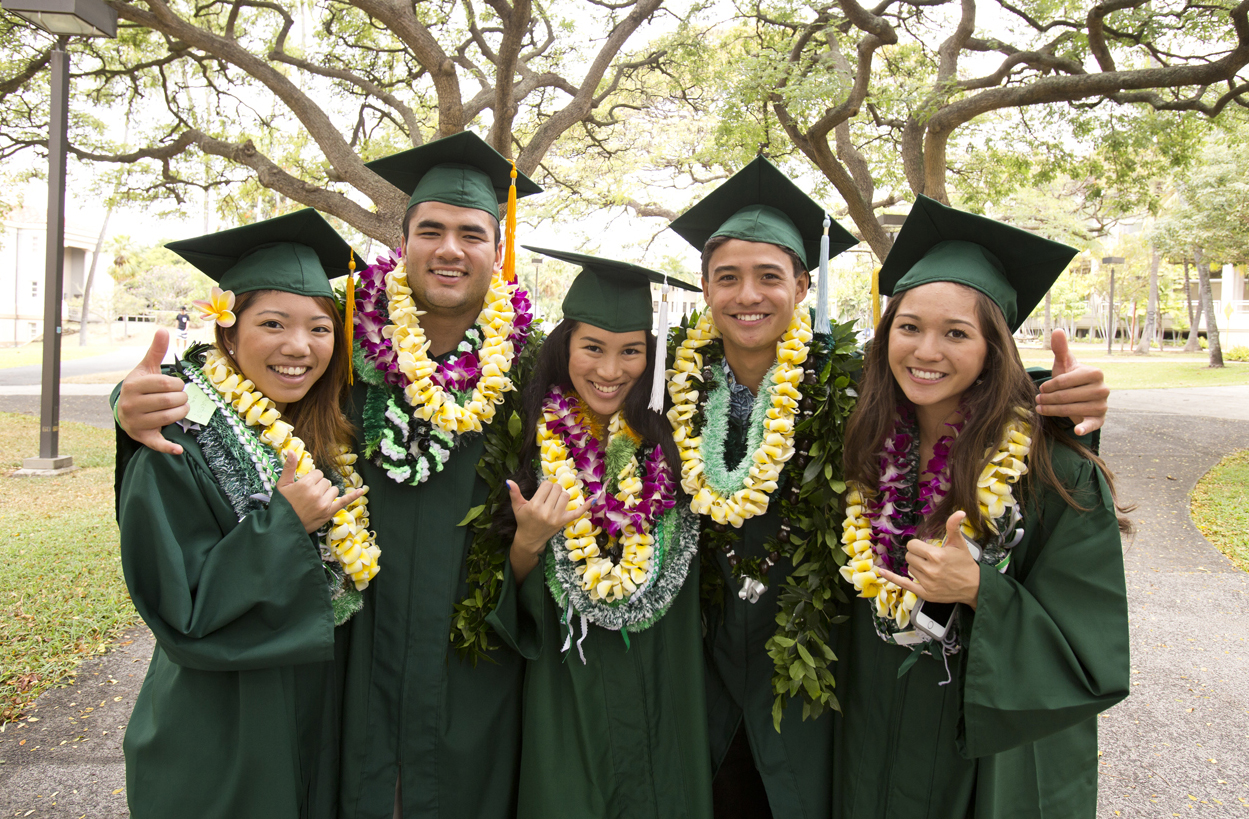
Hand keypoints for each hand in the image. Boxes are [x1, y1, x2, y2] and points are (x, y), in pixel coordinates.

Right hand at [117, 329, 188, 454]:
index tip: (178, 385)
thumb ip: (155, 351)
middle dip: (181, 398)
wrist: (125, 410)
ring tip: (181, 407)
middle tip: (182, 397)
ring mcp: (135, 422)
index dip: (177, 384)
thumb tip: (163, 330)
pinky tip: (179, 449)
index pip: (164, 383)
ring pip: (168, 418)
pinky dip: (168, 447)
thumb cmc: (141, 387)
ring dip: (181, 412)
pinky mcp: (142, 437)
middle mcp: (131, 404)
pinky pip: (156, 443)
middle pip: (168, 401)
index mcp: (133, 386)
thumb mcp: (145, 368)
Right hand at [276, 452, 363, 533]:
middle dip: (319, 486)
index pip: (318, 473)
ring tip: (315, 501)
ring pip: (333, 490)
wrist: (283, 527)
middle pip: (326, 481)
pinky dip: (353, 496)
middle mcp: (316, 493)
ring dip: (327, 493)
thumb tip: (291, 451)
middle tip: (307, 496)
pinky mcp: (329, 512)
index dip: (312, 479)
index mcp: (305, 484)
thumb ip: (289, 467)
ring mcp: (324, 503)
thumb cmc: (282, 505)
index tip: (305, 486)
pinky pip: (344, 501)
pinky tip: (361, 490)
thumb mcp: (282, 485)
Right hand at [508, 479, 583, 582]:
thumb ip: (514, 493)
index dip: (545, 487)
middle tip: (548, 496)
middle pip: (557, 489)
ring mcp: (556, 517)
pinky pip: (577, 513)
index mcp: (534, 506)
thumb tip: (508, 481)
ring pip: (565, 496)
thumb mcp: (517, 507)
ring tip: (555, 501)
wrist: (530, 539)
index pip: (547, 486)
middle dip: (553, 490)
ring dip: (561, 495)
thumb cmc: (523, 521)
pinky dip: (585, 506)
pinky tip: (592, 499)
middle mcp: (546, 511)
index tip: (542, 492)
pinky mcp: (564, 522)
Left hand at [877, 512, 980, 610]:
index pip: (912, 546)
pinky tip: (881, 572)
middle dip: (917, 556)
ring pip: (909, 568)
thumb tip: (959, 512)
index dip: (918, 546)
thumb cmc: (965, 564)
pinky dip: (891, 577)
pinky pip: (903, 584)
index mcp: (936, 555)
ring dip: (916, 567)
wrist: (974, 586)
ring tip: (931, 569)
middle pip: (909, 557)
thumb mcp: (959, 543)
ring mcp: (927, 583)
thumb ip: (954, 526)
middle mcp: (930, 570)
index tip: (925, 549)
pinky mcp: (925, 593)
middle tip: (929, 559)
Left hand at [1036, 329, 1107, 435]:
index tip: (1041, 388)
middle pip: (1068, 396)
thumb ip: (1060, 348)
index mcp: (1095, 373)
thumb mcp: (1064, 364)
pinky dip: (1085, 427)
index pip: (1066, 380)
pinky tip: (1077, 430)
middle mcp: (1103, 389)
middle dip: (1049, 399)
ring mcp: (1102, 405)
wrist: (1079, 396)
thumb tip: (1057, 330)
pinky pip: (1093, 424)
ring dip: (1053, 410)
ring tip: (1041, 408)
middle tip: (1037, 399)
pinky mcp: (1100, 419)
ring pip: (1072, 409)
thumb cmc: (1070, 378)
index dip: (1051, 385)